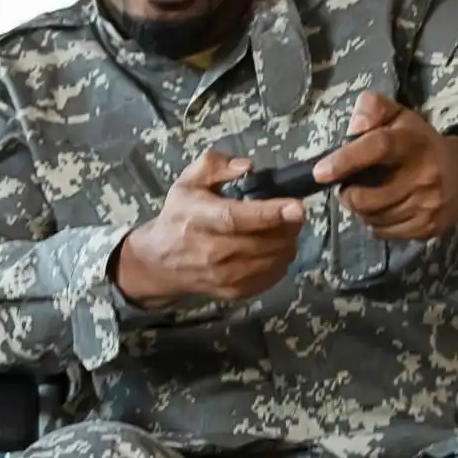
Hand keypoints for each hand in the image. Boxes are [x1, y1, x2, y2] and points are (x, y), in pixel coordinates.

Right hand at [112, 149, 305, 306]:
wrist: (160, 262)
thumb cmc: (179, 217)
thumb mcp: (188, 182)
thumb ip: (215, 165)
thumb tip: (246, 166)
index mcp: (198, 219)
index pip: (236, 218)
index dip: (269, 213)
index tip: (297, 207)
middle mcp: (211, 251)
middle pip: (263, 241)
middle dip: (288, 226)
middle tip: (293, 212)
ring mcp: (224, 276)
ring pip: (273, 260)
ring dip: (287, 242)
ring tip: (281, 228)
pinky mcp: (235, 292)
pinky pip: (272, 276)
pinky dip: (280, 260)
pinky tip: (272, 247)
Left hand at [313, 92, 457, 240]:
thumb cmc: (418, 143)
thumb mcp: (397, 116)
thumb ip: (372, 109)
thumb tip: (354, 128)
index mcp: (413, 142)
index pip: (378, 147)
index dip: (346, 160)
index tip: (320, 172)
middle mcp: (424, 175)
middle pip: (366, 197)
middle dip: (348, 193)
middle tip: (352, 183)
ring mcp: (427, 206)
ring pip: (371, 218)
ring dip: (361, 208)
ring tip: (372, 193)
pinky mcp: (427, 228)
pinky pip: (382, 232)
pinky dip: (375, 222)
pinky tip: (386, 206)